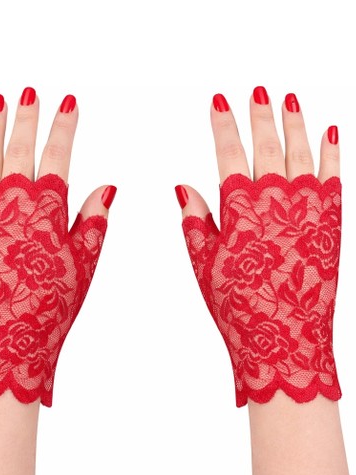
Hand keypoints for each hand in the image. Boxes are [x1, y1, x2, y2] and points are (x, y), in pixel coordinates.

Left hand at [0, 89, 115, 406]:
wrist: (1, 339)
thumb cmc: (46, 308)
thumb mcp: (82, 265)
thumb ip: (93, 221)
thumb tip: (106, 187)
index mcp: (47, 209)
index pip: (58, 154)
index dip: (64, 126)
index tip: (68, 103)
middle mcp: (12, 200)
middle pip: (20, 146)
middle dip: (27, 115)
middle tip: (29, 92)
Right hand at [176, 88, 340, 406]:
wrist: (286, 341)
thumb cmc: (241, 310)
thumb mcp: (206, 268)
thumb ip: (196, 223)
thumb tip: (184, 187)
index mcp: (239, 211)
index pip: (229, 154)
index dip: (223, 126)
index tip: (219, 102)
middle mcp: (275, 202)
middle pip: (267, 146)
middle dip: (261, 115)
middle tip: (258, 90)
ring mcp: (307, 210)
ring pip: (301, 153)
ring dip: (295, 124)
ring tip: (290, 100)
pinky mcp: (331, 223)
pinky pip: (334, 176)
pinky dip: (332, 152)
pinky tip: (330, 133)